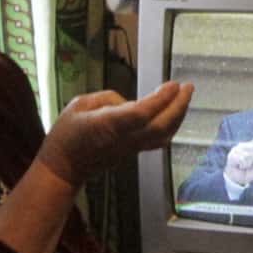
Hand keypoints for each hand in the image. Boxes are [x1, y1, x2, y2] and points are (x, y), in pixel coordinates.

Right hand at [41, 81, 190, 182]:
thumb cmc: (67, 134)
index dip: (160, 100)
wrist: (64, 168)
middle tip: (188, 86)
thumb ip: (107, 99)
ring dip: (178, 116)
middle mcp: (123, 139)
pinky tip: (174, 113)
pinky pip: (158, 141)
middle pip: (160, 127)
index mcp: (107, 125)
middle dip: (179, 106)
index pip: (141, 114)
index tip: (172, 85)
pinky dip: (171, 126)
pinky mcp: (133, 153)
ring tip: (185, 96)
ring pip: (163, 136)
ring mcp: (130, 149)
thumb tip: (129, 103)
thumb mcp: (79, 104)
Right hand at [222, 133, 252, 191]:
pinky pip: (241, 159)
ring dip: (248, 164)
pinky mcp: (231, 155)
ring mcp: (236, 150)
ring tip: (244, 167)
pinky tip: (240, 167)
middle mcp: (243, 146)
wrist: (236, 180)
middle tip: (251, 165)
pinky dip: (242, 165)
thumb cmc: (247, 172)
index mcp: (251, 147)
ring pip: (247, 154)